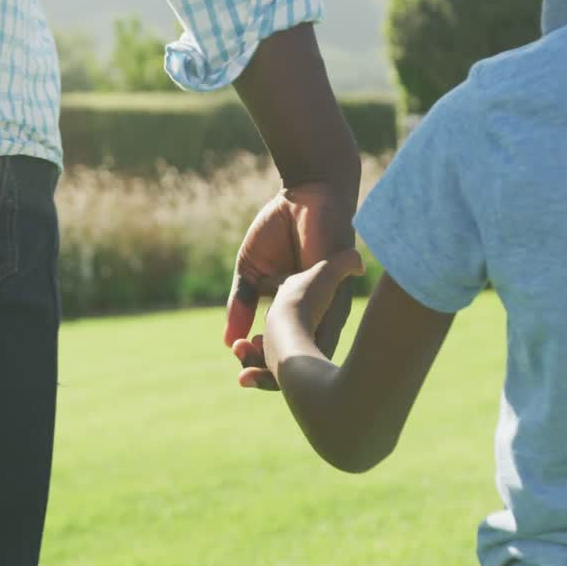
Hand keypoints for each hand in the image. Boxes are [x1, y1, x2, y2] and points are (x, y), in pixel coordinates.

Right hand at [224, 182, 355, 389]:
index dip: (262, 365)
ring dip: (284, 360)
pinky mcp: (339, 287)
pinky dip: (302, 336)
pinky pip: (327, 323)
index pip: (284, 349)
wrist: (305, 191)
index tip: (237, 366)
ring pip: (315, 348)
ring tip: (253, 359)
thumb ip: (241, 302)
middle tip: (242, 374)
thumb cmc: (281, 227)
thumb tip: (227, 340)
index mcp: (297, 307)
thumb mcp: (252, 269)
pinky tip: (279, 341)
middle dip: (270, 374)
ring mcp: (331, 301)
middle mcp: (318, 310)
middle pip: (301, 358)